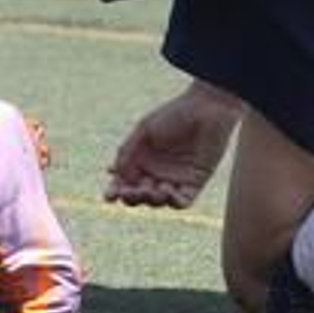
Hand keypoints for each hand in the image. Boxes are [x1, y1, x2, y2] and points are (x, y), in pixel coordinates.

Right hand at [104, 84, 241, 209]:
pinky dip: (173, 201)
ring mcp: (175, 180)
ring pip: (158, 202)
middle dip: (131, 197)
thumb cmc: (173, 115)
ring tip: (151, 188)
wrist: (205, 110)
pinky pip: (181, 202)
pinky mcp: (194, 184)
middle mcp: (156, 173)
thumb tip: (114, 174)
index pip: (124, 182)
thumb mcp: (144, 130)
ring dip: (151, 200)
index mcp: (141, 160)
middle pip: (138, 196)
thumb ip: (127, 150)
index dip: (114, 191)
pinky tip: (167, 189)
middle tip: (129, 192)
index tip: (108, 196)